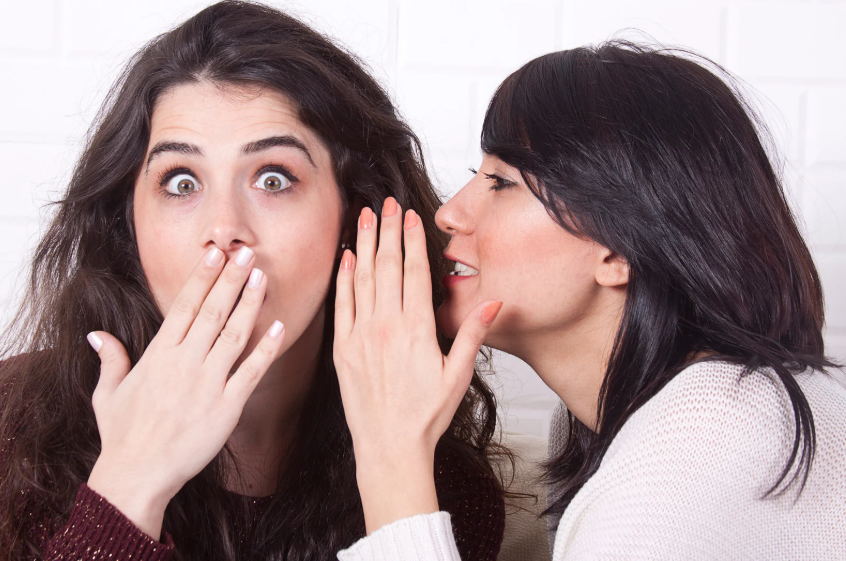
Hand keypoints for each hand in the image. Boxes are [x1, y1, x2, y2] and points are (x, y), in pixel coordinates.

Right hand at [86, 246, 285, 539]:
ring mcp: (208, 383)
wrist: (137, 475)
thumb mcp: (107, 395)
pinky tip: (279, 327)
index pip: (184, 306)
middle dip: (231, 280)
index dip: (202, 278)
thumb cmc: (122, 436)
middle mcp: (184, 362)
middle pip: (213, 311)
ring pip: (234, 334)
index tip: (215, 254)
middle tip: (247, 253)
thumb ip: (110, 360)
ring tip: (263, 278)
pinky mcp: (227, 406)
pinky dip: (266, 348)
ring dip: (250, 304)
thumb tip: (97, 334)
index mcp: (158, 355)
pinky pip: (251, 371)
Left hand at [333, 197, 501, 533]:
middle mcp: (387, 327)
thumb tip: (493, 302)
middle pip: (386, 266)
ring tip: (364, 217)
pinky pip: (342, 304)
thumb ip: (472, 333)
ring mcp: (361, 336)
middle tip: (385, 204)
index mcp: (417, 330)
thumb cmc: (425, 415)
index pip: (414, 272)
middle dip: (386, 231)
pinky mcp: (343, 349)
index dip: (411, 239)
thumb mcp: (459, 375)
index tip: (409, 216)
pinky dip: (343, 277)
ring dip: (363, 244)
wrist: (389, 447)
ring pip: (362, 278)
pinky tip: (345, 257)